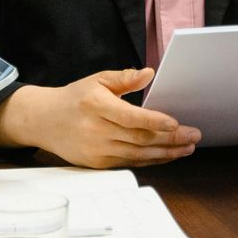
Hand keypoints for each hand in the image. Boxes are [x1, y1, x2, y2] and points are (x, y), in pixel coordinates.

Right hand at [0, 69, 199, 168]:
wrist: (44, 121)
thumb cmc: (75, 97)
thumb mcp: (97, 80)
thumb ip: (124, 78)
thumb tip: (149, 73)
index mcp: (96, 105)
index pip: (130, 117)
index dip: (155, 122)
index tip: (176, 123)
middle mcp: (96, 130)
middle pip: (138, 139)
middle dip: (169, 139)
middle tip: (193, 137)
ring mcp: (96, 150)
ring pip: (137, 155)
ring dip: (165, 153)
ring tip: (186, 148)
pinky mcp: (97, 164)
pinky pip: (129, 163)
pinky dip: (150, 161)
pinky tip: (166, 155)